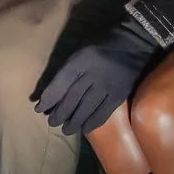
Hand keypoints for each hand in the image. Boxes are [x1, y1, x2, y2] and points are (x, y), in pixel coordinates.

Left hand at [34, 23, 162, 137]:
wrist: (134, 43)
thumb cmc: (102, 46)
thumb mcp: (81, 51)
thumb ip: (69, 69)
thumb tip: (53, 91)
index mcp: (80, 61)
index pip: (60, 83)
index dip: (49, 98)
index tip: (39, 108)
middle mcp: (92, 75)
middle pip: (72, 99)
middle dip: (59, 113)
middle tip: (52, 123)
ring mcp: (106, 86)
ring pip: (86, 108)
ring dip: (74, 122)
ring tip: (66, 130)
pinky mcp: (119, 95)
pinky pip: (103, 112)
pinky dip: (92, 122)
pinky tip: (84, 129)